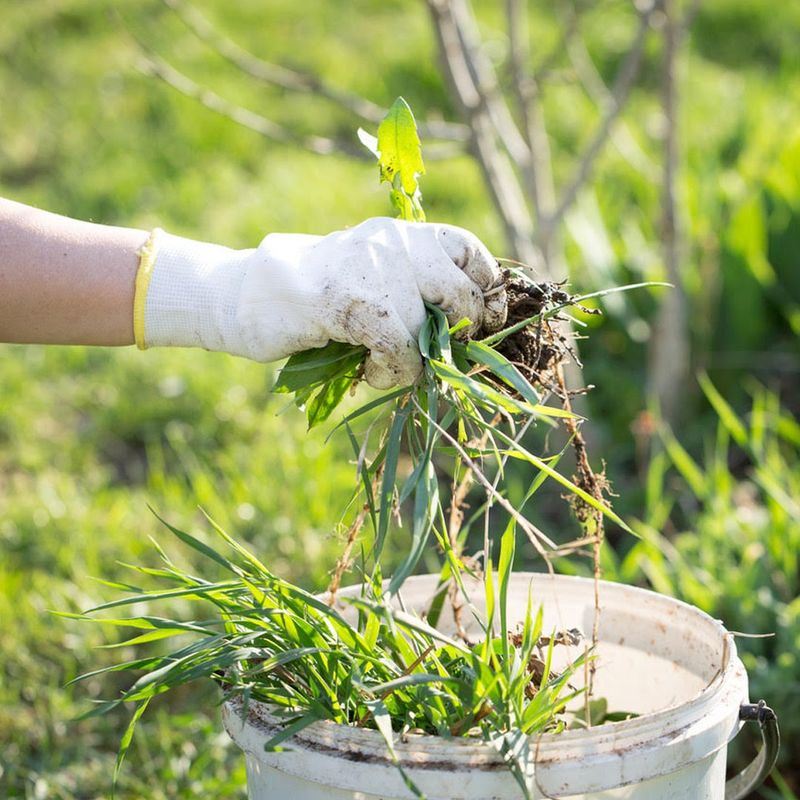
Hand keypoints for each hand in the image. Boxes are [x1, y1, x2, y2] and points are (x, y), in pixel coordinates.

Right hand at [140, 217, 506, 387]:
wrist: (247, 294)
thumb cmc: (315, 295)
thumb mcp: (371, 277)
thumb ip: (413, 288)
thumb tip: (468, 327)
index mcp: (401, 233)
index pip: (468, 248)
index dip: (488, 287)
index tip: (488, 320)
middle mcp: (393, 243)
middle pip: (462, 292)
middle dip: (461, 334)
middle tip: (439, 354)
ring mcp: (372, 270)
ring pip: (429, 329)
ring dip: (417, 363)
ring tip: (387, 368)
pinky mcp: (350, 304)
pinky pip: (399, 349)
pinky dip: (394, 372)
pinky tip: (373, 373)